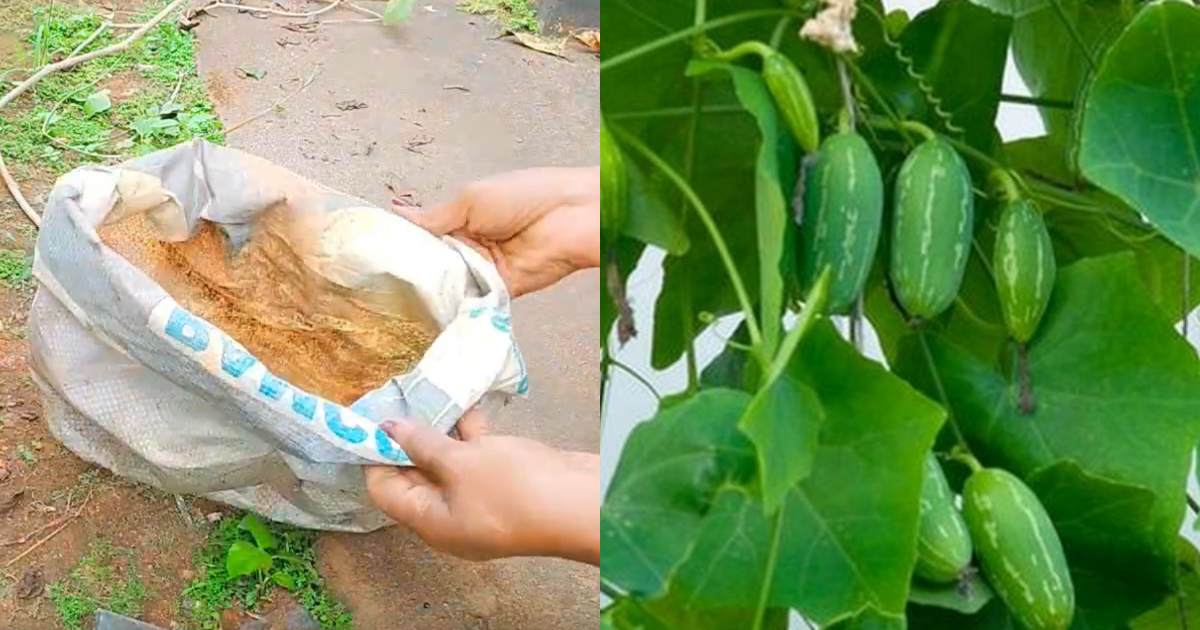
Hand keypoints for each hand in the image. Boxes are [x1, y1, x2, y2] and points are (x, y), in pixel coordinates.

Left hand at [363, 410, 599, 563]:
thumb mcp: (461, 463)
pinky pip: (477, 455)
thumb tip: (388, 429)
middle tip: (397, 397)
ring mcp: (479, 497)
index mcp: (430, 521)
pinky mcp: (504, 480)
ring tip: (426, 393)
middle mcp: (450, 513)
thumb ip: (423, 444)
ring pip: (448, 461)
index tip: (371, 418)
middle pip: (415, 475)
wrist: (580, 502)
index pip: (385, 489)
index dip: (375, 455)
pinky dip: (471, 432)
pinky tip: (466, 402)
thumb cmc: (514, 489)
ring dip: (439, 430)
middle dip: (406, 438)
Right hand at [393, 167, 599, 297]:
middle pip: (434, 264)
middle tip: (380, 280)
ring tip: (400, 294)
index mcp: (462, 219)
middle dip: (414, 271)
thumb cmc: (527, 195)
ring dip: (434, 288)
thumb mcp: (471, 198)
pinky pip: (473, 301)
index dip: (403, 245)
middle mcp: (471, 247)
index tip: (373, 255)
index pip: (425, 237)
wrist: (573, 216)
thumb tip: (398, 215)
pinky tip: (432, 308)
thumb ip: (436, 216)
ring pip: (450, 285)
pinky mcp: (500, 293)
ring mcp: (485, 272)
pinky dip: (456, 303)